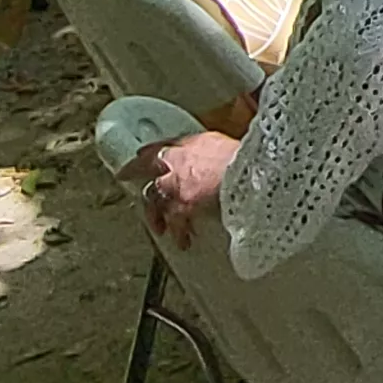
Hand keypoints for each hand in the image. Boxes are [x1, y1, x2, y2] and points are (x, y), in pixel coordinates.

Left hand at [134, 129, 238, 244]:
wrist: (247, 173)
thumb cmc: (241, 157)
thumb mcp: (220, 142)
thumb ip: (206, 148)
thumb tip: (208, 151)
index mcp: (185, 145)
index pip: (157, 148)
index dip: (146, 155)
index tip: (138, 158)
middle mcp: (174, 165)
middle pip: (148, 174)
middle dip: (141, 183)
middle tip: (135, 189)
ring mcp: (175, 188)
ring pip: (155, 203)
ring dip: (156, 215)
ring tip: (159, 227)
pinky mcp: (182, 209)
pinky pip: (176, 225)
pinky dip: (179, 233)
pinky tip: (182, 240)